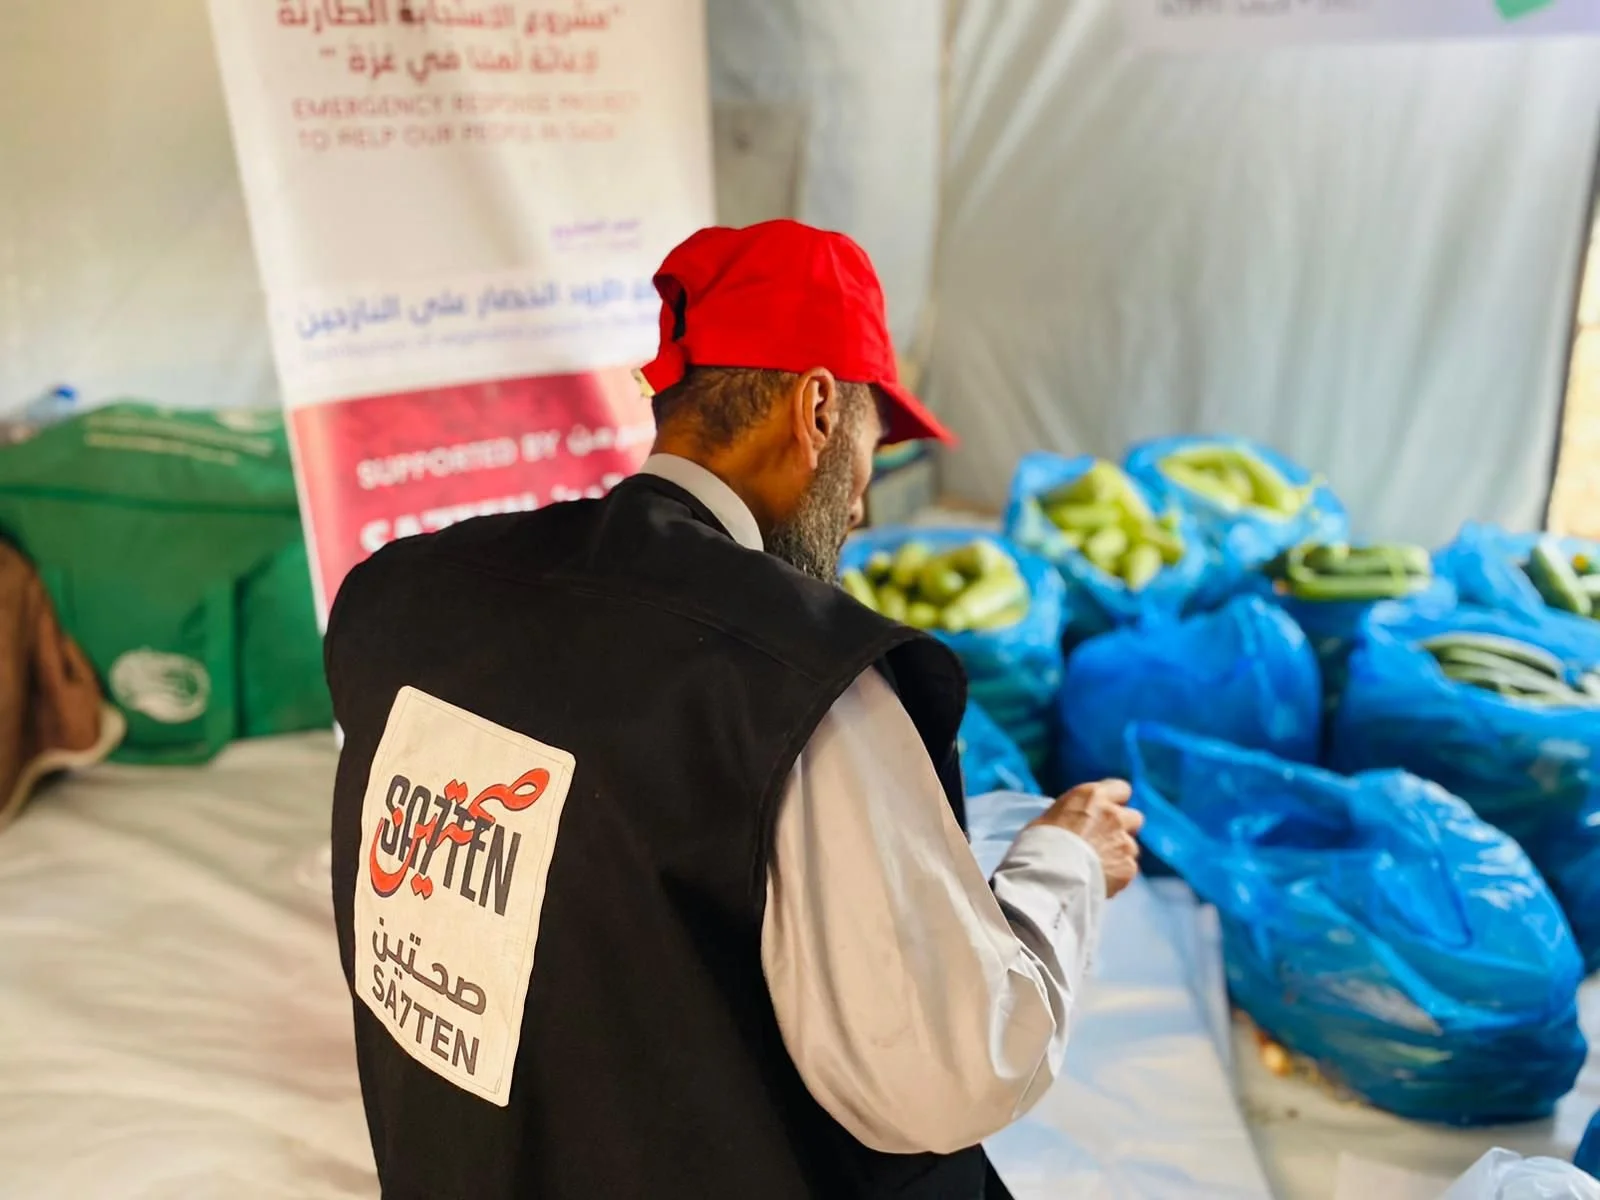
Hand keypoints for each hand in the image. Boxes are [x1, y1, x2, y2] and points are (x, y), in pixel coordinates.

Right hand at [1028, 779, 1142, 897]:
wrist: (1049, 877)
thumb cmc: (1039, 843)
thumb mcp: (1051, 815)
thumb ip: (1075, 814)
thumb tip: (1077, 819)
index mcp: (1094, 796)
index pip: (1121, 788)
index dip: (1115, 800)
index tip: (1106, 810)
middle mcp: (1115, 816)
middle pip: (1134, 818)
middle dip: (1123, 828)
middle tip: (1105, 839)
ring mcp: (1125, 843)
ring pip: (1131, 846)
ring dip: (1119, 852)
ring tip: (1098, 865)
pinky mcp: (1128, 867)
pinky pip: (1128, 868)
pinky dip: (1118, 873)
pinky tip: (1101, 879)